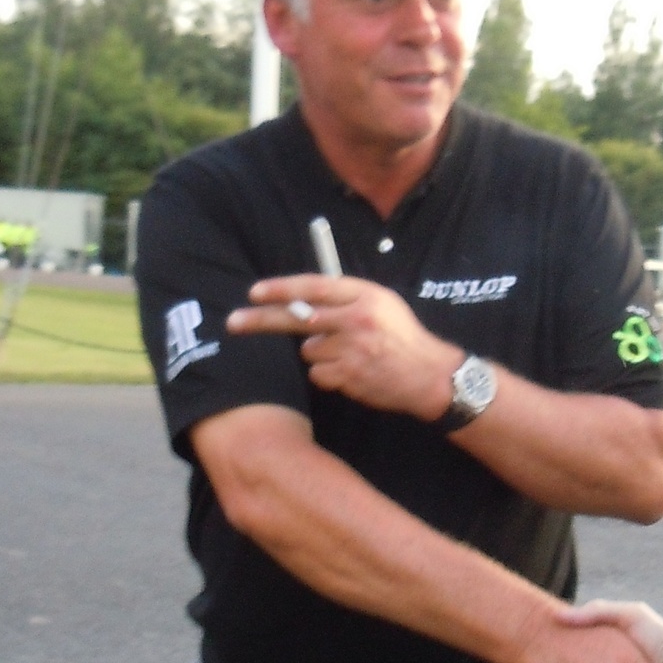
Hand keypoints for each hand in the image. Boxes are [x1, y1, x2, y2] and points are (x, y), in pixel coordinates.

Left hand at [230, 276, 459, 418]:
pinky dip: (329, 375)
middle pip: (298, 317)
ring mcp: (352, 349)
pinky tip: (353, 373)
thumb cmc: (401, 337)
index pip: (314, 287)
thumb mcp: (382, 304)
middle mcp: (356, 319)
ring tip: (350, 356)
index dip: (282, 289)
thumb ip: (345, 298)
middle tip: (233, 322)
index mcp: (365, 295)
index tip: (255, 292)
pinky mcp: (349, 376)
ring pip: (309, 350)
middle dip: (261, 320)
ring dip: (319, 354)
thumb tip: (301, 299)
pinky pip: (318, 374)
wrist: (429, 376)